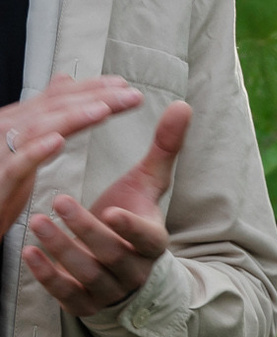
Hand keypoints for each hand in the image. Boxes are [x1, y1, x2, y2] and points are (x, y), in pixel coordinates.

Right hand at [0, 77, 139, 230]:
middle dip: (94, 97)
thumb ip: (48, 113)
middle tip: (129, 94)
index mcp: (21, 121)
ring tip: (103, 110)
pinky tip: (57, 142)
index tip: (124, 85)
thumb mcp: (30, 140)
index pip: (60, 98)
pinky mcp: (1, 177)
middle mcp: (11, 129)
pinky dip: (37, 150)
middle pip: (55, 107)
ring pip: (39, 128)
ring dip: (72, 117)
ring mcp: (3, 151)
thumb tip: (65, 82)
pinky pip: (19, 162)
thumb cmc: (2, 178)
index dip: (92, 89)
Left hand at [26, 100, 188, 317]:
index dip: (131, 229)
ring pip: (88, 275)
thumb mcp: (147, 185)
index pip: (148, 239)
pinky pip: (69, 296)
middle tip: (56, 201)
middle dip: (84, 230)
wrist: (127, 273)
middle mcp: (135, 270)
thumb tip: (183, 106)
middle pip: (113, 254)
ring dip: (61, 249)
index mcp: (152, 243)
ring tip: (36, 222)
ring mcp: (111, 290)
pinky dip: (48, 276)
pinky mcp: (87, 303)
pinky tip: (29, 252)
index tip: (112, 211)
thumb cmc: (132, 220)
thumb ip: (163, 148)